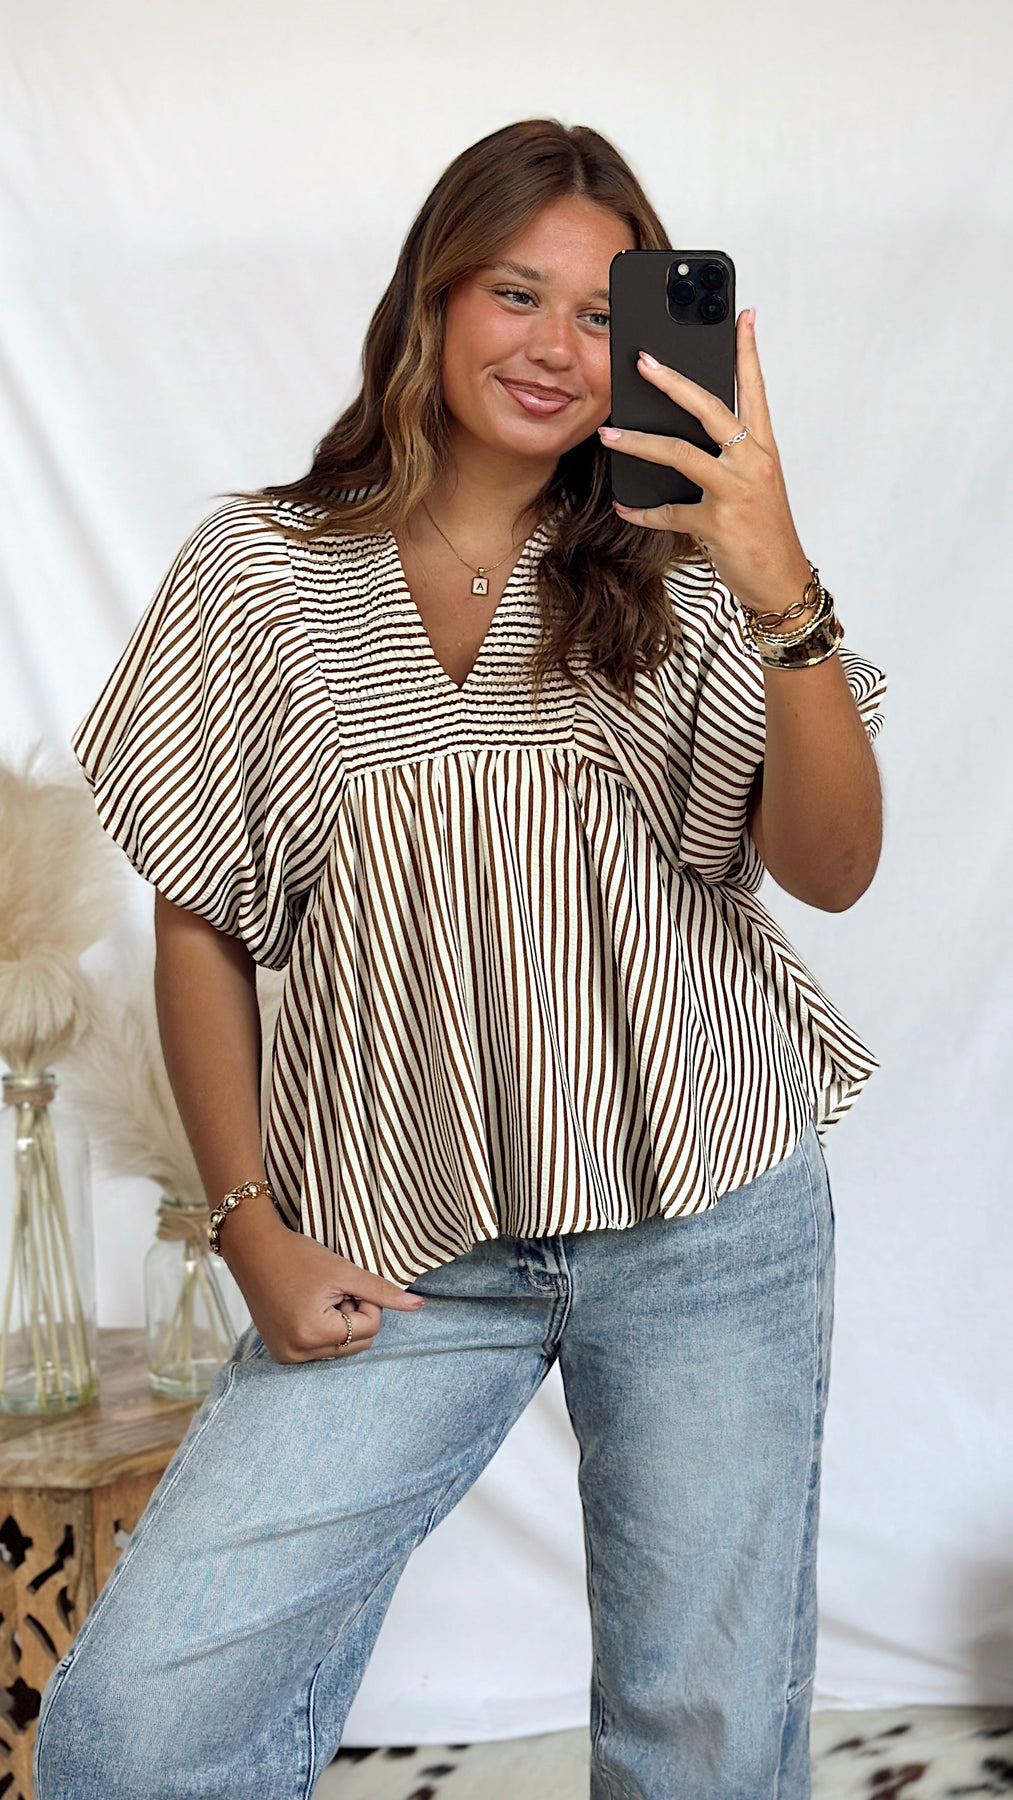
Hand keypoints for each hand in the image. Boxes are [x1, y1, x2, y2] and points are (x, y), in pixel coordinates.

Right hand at [221, 1197, 424, 1362]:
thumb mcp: (344, 1271)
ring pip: (341, 1348)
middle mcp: (298, 1353)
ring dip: (339, 1324)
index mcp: (314, 1334)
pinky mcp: (280, 1354)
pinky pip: (320, 1350)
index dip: (367, 1302)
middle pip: (358, 1343)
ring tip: (318, 1297)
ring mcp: (287, 1356)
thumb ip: (382, 1291)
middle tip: (333, 1290)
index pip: (370, 1329)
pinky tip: (306, 1307)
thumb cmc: (297, 1255)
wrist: (253, 1249)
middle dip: (354, 1316)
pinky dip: (322, 1331)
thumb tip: (419, 1305)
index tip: (347, 1282)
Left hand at [599, 310, 811, 615]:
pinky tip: (626, 506)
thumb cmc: (764, 531)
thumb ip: (725, 457)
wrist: (781, 582)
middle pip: (710, 409)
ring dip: (638, 443)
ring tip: (609, 434)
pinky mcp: (717, 523)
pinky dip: (643, 510)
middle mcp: (752, 462)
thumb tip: (679, 435)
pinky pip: (669, 511)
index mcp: (763, 448)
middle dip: (674, 382)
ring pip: (679, 454)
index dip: (748, 352)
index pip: (755, 389)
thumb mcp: (753, 485)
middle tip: (643, 362)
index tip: (742, 315)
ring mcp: (736, 492)